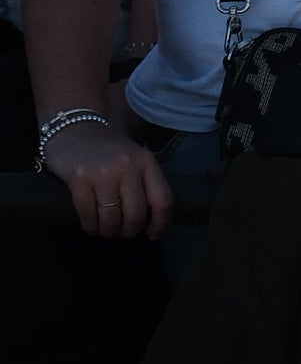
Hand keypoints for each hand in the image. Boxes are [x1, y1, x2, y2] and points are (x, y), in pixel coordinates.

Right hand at [44, 118, 171, 240]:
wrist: (75, 129)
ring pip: (112, 219)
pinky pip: (88, 215)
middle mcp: (128, 167)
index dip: (161, 223)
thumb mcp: (136, 159)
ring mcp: (103, 173)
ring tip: (107, 231)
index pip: (163, 200)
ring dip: (110, 232)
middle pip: (137, 214)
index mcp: (147, 162)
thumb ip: (146, 182)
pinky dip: (91, 227)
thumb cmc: (109, 150)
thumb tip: (154, 220)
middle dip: (131, 231)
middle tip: (125, 233)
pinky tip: (91, 226)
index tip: (154, 234)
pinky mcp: (79, 180)